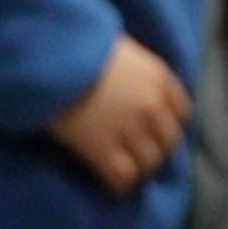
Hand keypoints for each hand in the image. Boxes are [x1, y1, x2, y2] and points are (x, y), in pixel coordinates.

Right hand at [48, 34, 189, 192]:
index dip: (166, 125)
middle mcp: (152, 105)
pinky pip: (122, 177)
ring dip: (138, 169)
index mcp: (158, 77)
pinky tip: (109, 184)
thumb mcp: (118, 48)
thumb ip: (133, 69)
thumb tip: (129, 80)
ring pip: (149, 162)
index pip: (181, 112)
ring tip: (122, 170)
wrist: (46, 54)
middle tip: (136, 156)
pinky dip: (118, 184)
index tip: (153, 132)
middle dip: (154, 150)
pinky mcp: (102, 148)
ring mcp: (130, 128)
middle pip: (168, 141)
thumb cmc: (74, 44)